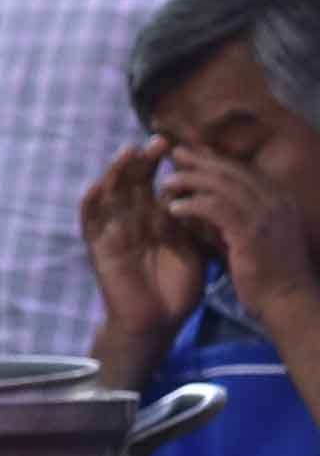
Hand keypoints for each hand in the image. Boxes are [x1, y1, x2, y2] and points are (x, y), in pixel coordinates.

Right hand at [82, 140, 210, 346]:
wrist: (158, 322)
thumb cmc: (177, 289)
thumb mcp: (191, 249)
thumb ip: (190, 223)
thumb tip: (199, 192)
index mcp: (155, 219)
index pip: (156, 184)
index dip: (165, 165)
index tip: (181, 147)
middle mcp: (132, 220)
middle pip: (134, 182)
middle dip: (145, 161)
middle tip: (160, 141)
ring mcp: (114, 230)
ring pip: (111, 194)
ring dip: (117, 172)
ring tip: (129, 153)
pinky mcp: (99, 246)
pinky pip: (90, 221)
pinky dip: (91, 203)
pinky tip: (98, 186)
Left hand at [162, 142, 316, 321]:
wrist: (289, 301)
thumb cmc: (268, 273)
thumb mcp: (255, 236)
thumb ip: (235, 216)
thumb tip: (202, 201)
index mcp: (281, 199)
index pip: (243, 170)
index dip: (214, 161)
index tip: (189, 156)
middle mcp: (277, 201)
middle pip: (232, 170)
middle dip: (200, 160)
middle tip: (172, 153)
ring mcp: (267, 215)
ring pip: (221, 184)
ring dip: (190, 179)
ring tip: (166, 181)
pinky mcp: (251, 232)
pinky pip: (215, 208)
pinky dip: (192, 205)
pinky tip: (173, 208)